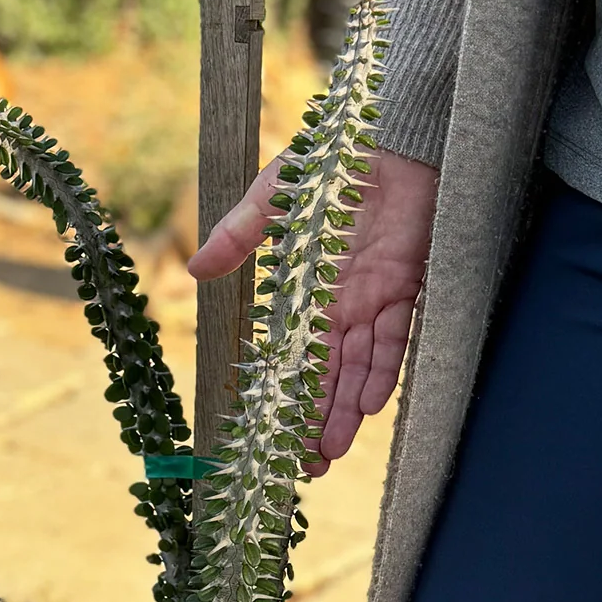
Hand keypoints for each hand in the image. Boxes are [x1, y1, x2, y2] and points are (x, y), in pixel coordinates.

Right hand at [189, 147, 439, 472]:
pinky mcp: (406, 285)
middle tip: (304, 468)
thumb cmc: (331, 161)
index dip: (283, 395)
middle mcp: (340, 305)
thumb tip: (195, 270)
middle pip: (326, 376)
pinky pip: (393, 337)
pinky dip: (382, 370)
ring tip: (330, 453)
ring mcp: (373, 298)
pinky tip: (369, 406)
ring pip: (358, 368)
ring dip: (346, 411)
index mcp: (307, 291)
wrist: (389, 133)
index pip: (293, 356)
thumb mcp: (273, 199)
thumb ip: (239, 236)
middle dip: (316, 422)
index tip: (272, 435)